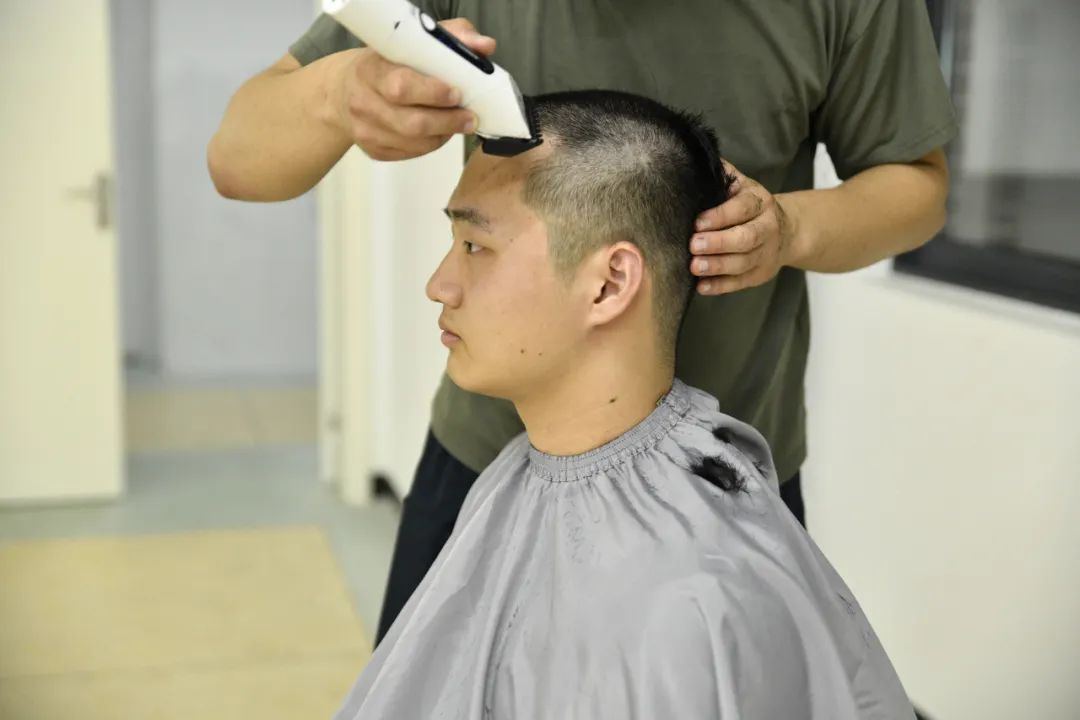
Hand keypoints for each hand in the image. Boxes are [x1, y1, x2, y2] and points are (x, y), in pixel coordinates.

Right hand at [336, 18, 495, 160]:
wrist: (344, 91)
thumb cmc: (387, 64)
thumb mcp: (412, 42)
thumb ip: (452, 37)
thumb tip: (485, 46)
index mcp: (372, 70)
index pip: (401, 87)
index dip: (432, 93)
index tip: (456, 93)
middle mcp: (363, 102)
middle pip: (412, 123)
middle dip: (448, 122)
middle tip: (469, 118)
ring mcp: (366, 131)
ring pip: (415, 143)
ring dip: (443, 135)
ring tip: (457, 123)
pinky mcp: (374, 151)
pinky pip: (411, 154)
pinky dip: (431, 144)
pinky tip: (437, 132)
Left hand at [689, 161, 795, 294]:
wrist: (787, 230)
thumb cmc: (749, 205)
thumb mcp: (741, 186)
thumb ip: (722, 176)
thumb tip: (692, 157)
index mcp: (759, 202)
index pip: (742, 208)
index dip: (720, 216)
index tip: (697, 222)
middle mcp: (766, 227)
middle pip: (745, 238)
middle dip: (719, 243)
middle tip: (694, 245)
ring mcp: (765, 253)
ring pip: (743, 262)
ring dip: (718, 266)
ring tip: (694, 266)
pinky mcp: (759, 274)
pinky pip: (740, 282)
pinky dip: (720, 286)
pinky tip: (701, 286)